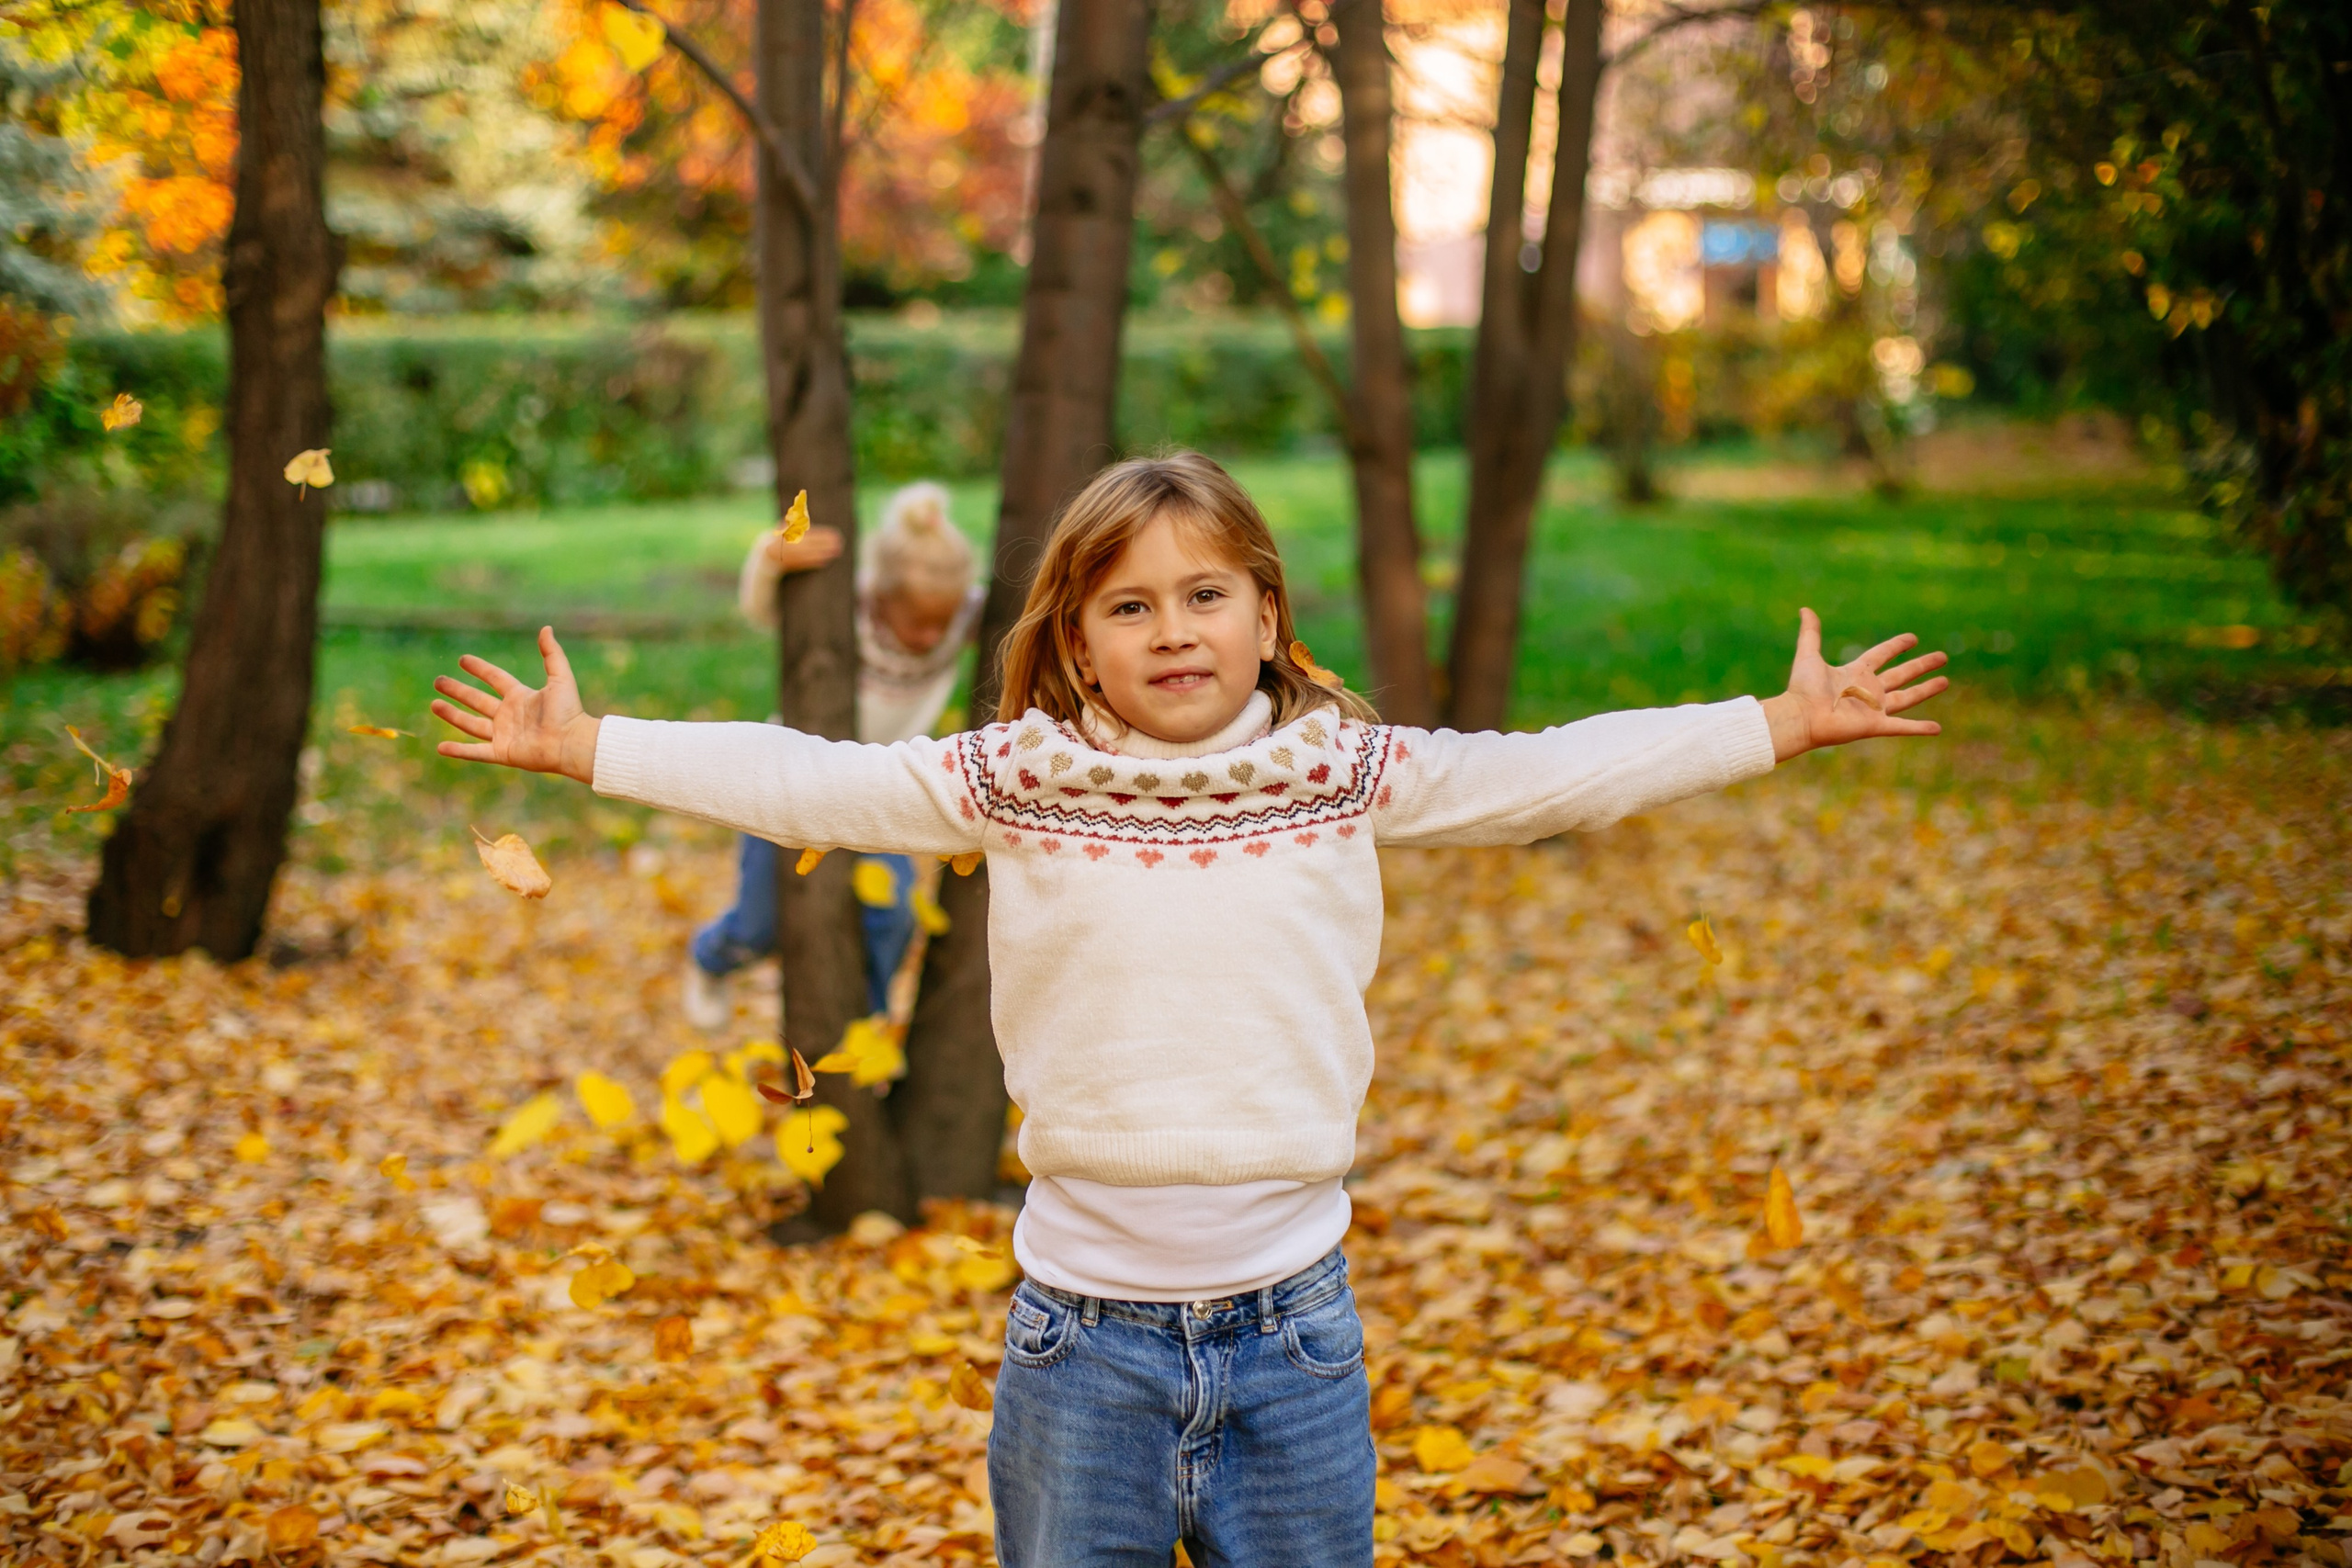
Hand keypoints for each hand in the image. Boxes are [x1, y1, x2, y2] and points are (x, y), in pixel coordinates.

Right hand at [432, 626, 601, 783]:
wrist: (572, 742)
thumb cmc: (569, 711)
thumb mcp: (561, 677)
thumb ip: (552, 654)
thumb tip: (546, 628)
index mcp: (521, 697)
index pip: (495, 679)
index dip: (480, 669)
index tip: (462, 660)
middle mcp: (509, 715)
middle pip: (477, 700)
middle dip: (458, 691)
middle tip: (438, 681)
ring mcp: (504, 735)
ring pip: (471, 724)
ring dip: (452, 715)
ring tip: (433, 704)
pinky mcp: (502, 753)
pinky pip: (475, 751)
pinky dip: (458, 751)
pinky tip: (440, 747)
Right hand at [765, 524, 844, 572]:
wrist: (767, 555)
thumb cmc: (780, 538)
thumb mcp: (785, 526)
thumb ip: (795, 517)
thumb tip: (802, 504)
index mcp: (790, 533)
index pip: (810, 533)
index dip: (823, 534)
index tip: (834, 534)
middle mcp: (791, 543)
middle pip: (812, 543)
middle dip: (826, 543)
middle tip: (839, 543)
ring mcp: (791, 554)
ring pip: (810, 554)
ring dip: (824, 553)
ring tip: (836, 552)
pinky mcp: (791, 564)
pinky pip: (805, 563)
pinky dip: (815, 562)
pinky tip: (826, 561)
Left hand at [1760, 607, 1947, 761]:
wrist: (1800, 716)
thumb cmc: (1802, 689)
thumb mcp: (1809, 655)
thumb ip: (1810, 633)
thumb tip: (1804, 609)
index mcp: (1855, 672)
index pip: (1881, 655)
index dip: (1896, 646)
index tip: (1913, 638)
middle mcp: (1868, 690)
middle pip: (1901, 674)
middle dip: (1921, 666)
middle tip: (1942, 657)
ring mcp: (1873, 709)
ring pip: (1907, 698)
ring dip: (1927, 690)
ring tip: (1945, 681)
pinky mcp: (1875, 725)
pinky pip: (1902, 726)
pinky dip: (1919, 728)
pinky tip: (1937, 728)